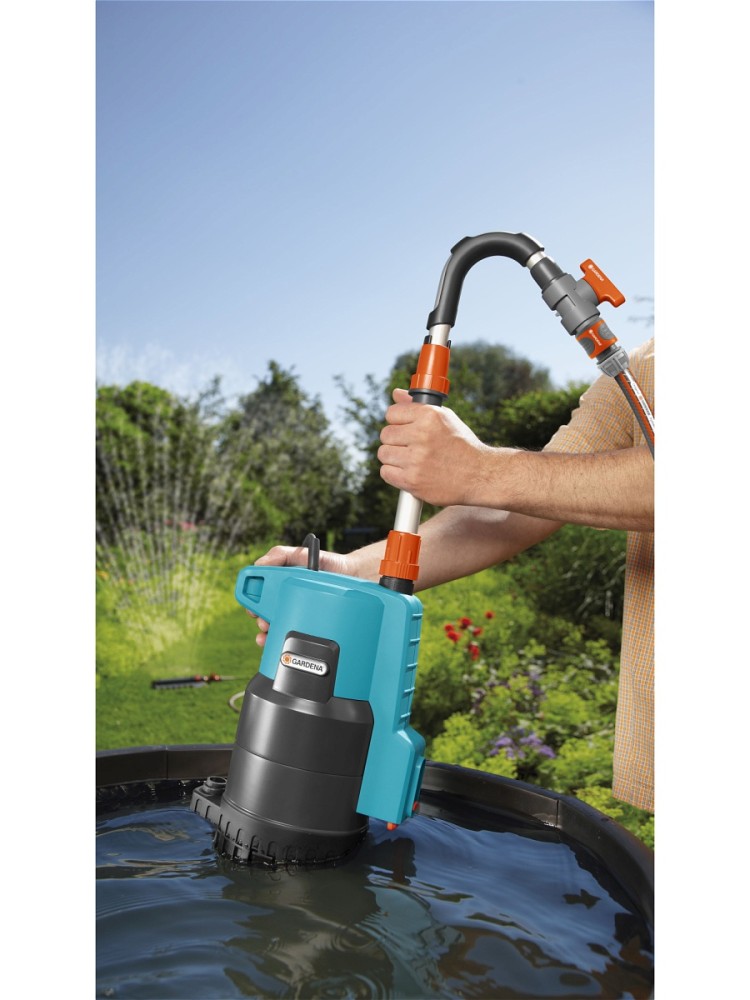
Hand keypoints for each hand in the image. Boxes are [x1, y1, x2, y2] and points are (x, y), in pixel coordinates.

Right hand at [248, 543, 350, 646]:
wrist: (354, 575)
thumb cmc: (327, 563)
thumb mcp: (302, 554)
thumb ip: (280, 555)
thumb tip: (259, 564)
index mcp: (281, 586)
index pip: (259, 597)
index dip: (251, 603)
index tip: (253, 608)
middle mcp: (287, 601)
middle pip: (265, 615)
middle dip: (260, 621)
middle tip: (264, 621)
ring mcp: (298, 614)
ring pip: (277, 629)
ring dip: (268, 634)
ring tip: (270, 633)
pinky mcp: (311, 624)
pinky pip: (295, 636)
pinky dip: (284, 641)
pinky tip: (281, 642)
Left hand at [378, 388, 490, 505]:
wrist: (479, 475)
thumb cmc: (461, 445)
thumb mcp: (445, 418)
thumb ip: (417, 406)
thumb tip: (396, 393)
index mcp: (429, 415)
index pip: (392, 413)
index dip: (397, 421)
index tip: (405, 427)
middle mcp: (421, 435)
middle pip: (386, 434)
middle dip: (395, 440)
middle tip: (410, 445)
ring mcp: (416, 460)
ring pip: (383, 453)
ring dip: (394, 457)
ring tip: (411, 459)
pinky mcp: (412, 481)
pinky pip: (386, 472)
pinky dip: (394, 473)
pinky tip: (409, 471)